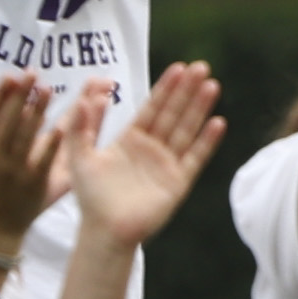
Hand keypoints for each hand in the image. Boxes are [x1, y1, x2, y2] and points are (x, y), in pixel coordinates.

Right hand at [0, 74, 67, 242]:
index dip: (1, 94)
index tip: (13, 74)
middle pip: (7, 121)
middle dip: (20, 96)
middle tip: (33, 74)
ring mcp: (13, 170)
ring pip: (24, 137)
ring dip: (36, 112)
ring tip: (48, 90)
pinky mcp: (33, 183)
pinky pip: (43, 161)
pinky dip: (51, 144)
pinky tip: (61, 126)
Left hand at [75, 61, 221, 242]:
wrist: (105, 231)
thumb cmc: (91, 197)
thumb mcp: (79, 157)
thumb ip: (80, 128)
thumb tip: (83, 98)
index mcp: (131, 139)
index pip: (152, 108)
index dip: (165, 88)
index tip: (178, 68)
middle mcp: (152, 148)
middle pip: (174, 113)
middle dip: (187, 90)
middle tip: (201, 67)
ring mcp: (168, 164)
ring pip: (187, 130)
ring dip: (199, 108)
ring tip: (212, 86)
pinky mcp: (179, 182)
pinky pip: (196, 158)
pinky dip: (207, 141)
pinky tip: (218, 122)